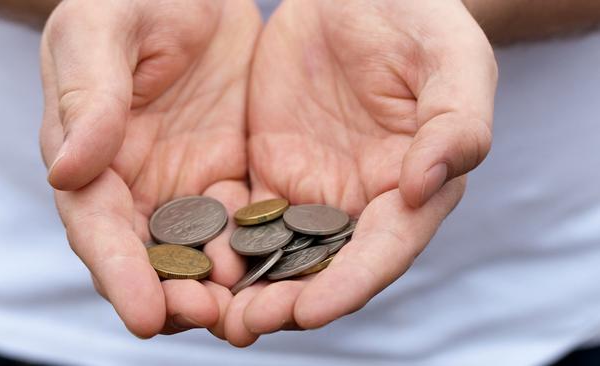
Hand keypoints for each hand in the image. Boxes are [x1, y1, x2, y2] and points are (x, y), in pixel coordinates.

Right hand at [39, 0, 260, 337]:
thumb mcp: (103, 31)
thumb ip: (89, 97)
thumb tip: (67, 171)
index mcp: (93, 157)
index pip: (99, 226)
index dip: (119, 273)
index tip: (143, 314)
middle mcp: (137, 185)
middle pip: (150, 257)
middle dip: (173, 295)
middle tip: (206, 319)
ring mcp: (187, 184)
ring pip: (199, 252)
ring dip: (220, 288)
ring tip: (249, 314)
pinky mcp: (231, 175)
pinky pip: (245, 223)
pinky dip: (258, 252)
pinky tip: (283, 269)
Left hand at [223, 0, 496, 345]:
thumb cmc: (417, 19)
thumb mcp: (450, 60)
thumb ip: (455, 124)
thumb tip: (427, 186)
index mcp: (411, 187)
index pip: (384, 249)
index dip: (350, 284)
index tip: (310, 310)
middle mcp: (361, 203)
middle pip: (326, 269)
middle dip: (288, 302)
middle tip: (245, 325)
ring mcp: (311, 191)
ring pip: (279, 255)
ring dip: (246, 287)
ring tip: (210, 312)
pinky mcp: (269, 174)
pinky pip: (241, 218)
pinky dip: (219, 246)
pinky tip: (191, 260)